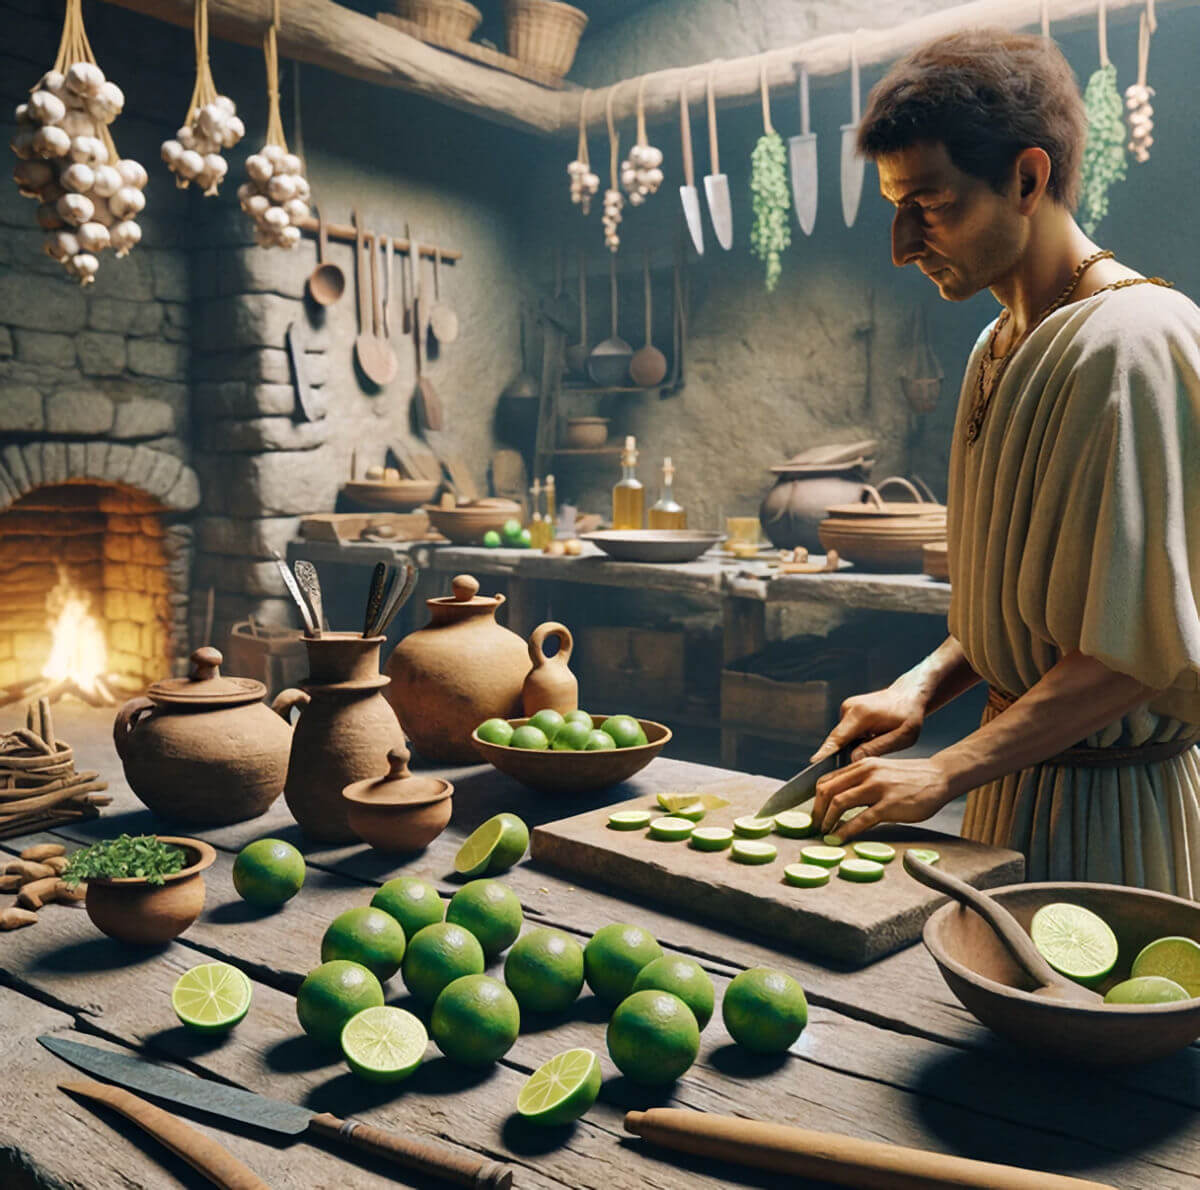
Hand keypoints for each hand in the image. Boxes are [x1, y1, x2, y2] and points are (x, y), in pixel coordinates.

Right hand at [809, 685, 926, 763]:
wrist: (908, 695)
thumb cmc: (909, 716)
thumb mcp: (902, 736)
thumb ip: (876, 748)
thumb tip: (853, 759)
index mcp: (862, 714)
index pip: (839, 738)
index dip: (826, 752)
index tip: (814, 762)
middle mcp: (849, 708)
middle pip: (837, 739)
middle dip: (838, 756)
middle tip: (849, 768)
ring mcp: (847, 708)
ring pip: (842, 737)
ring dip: (850, 747)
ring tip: (872, 745)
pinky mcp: (848, 710)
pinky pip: (846, 732)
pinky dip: (853, 740)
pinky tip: (870, 739)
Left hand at [811, 755, 955, 842]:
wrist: (939, 777)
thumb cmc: (910, 778)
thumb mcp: (881, 771)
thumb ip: (861, 781)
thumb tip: (841, 799)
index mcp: (862, 765)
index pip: (827, 780)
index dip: (815, 799)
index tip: (815, 814)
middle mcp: (866, 773)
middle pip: (827, 790)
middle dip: (817, 811)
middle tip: (816, 826)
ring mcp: (877, 788)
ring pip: (839, 802)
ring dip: (827, 821)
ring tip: (825, 833)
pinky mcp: (889, 805)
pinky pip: (861, 819)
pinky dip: (845, 830)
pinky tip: (839, 838)